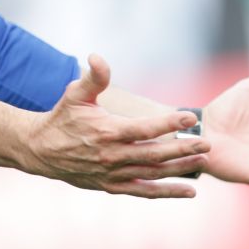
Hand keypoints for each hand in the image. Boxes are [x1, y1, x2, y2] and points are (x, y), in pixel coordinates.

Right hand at [24, 54, 210, 197]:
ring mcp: (114, 174)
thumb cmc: (62, 117)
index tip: (190, 117)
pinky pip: (144, 191)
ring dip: (180, 169)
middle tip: (207, 142)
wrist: (42, 150)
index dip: (169, 123)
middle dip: (183, 148)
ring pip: (153, 174)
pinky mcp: (113, 186)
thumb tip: (97, 56)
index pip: (144, 128)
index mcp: (107, 131)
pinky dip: (167, 192)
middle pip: (155, 154)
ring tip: (203, 161)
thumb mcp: (75, 93)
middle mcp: (112, 156)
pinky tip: (189, 191)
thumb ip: (93, 77)